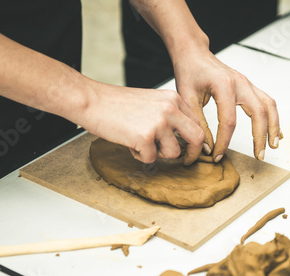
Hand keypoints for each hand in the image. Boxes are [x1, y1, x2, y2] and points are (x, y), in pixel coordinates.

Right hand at [71, 80, 203, 164]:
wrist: (92, 101)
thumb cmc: (117, 103)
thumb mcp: (151, 101)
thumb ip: (168, 115)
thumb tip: (181, 137)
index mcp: (173, 98)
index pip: (196, 122)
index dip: (195, 140)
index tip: (191, 149)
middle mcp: (170, 108)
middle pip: (197, 137)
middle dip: (194, 154)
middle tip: (186, 162)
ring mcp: (159, 122)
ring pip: (173, 152)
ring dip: (158, 154)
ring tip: (141, 143)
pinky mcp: (145, 136)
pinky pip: (150, 158)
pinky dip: (139, 155)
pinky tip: (129, 142)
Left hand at [173, 49, 279, 161]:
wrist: (193, 54)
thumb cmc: (189, 72)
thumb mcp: (187, 99)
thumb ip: (198, 124)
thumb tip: (206, 148)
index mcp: (223, 86)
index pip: (228, 121)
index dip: (224, 142)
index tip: (217, 156)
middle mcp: (240, 83)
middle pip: (259, 113)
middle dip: (260, 137)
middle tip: (259, 156)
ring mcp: (247, 83)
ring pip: (269, 106)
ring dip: (273, 127)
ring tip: (273, 146)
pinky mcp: (248, 86)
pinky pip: (267, 101)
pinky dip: (272, 117)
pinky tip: (274, 131)